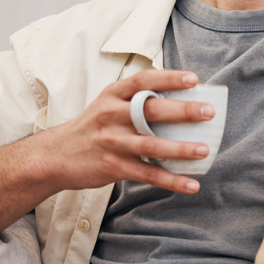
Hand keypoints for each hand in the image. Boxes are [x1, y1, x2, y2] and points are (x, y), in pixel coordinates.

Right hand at [44, 69, 213, 193]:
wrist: (54, 156)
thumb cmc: (94, 126)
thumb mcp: (108, 103)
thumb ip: (137, 98)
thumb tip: (184, 95)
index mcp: (113, 95)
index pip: (143, 81)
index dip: (169, 78)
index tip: (194, 79)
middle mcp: (111, 115)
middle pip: (150, 111)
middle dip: (182, 111)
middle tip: (208, 112)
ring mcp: (112, 142)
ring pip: (151, 145)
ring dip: (180, 149)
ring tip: (204, 150)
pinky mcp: (113, 167)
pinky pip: (147, 175)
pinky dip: (171, 181)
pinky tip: (191, 185)